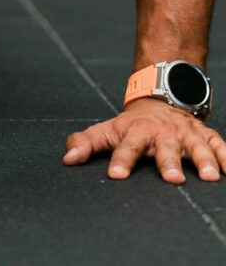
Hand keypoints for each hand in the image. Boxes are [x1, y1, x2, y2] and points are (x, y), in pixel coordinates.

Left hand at [63, 98, 225, 183]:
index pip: (126, 147)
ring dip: (203, 160)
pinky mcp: (204, 134)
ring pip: (196, 146)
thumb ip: (86, 143)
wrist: (160, 99)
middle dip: (168, 162)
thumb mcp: (107, 130)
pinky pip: (219, 144)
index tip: (116, 176)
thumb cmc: (131, 125)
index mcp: (136, 132)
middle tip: (172, 179)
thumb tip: (67, 159)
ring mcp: (185, 133)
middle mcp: (162, 133)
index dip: (120, 160)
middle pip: (165, 148)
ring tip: (210, 177)